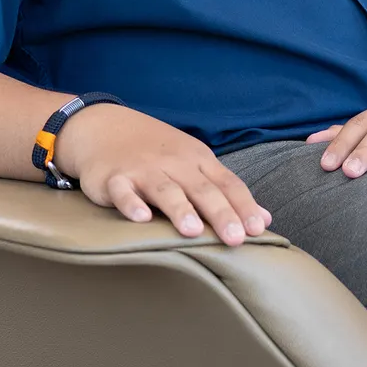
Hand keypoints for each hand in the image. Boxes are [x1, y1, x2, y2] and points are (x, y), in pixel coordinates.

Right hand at [54, 104, 272, 246]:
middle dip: (220, 213)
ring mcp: (143, 169)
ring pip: (165, 190)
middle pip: (202, 189)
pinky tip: (140, 218)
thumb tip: (263, 221)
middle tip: (235, 239)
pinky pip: (123, 192)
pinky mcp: (113, 178)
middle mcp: (174, 163)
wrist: (103, 126)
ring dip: (180, 209)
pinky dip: (131, 203)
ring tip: (193, 232)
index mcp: (197, 159)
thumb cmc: (155, 151)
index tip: (257, 230)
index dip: (243, 206)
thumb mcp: (193, 162)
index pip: (227, 183)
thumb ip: (225, 190)